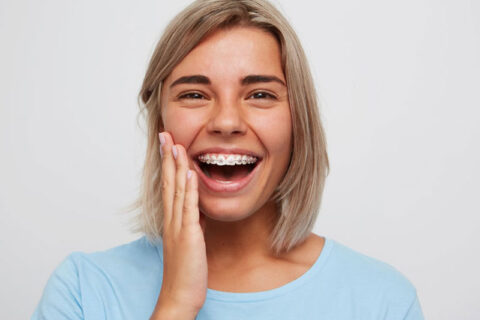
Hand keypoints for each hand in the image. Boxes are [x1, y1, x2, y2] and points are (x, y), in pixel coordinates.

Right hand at [151, 132, 207, 318]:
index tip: (168, 146)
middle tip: (165, 134)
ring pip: (176, 190)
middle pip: (168, 182)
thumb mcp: (189, 241)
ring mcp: (178, 226)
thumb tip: (196, 209)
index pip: (168, 186)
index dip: (168, 165)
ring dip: (176, 166)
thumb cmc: (185, 271)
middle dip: (167, 157)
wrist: (180, 295)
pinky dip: (189, 189)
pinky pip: (188, 208)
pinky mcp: (188, 235)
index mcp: (172, 220)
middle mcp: (171, 220)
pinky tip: (190, 172)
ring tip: (175, 144)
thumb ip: (191, 223)